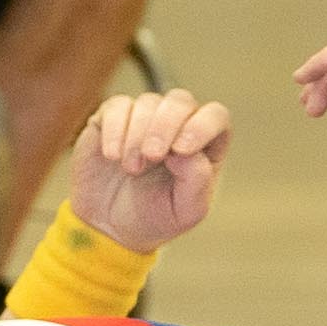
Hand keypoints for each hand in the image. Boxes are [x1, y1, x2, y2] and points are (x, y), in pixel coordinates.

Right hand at [67, 89, 231, 251]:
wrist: (111, 224)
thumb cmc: (156, 216)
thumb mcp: (185, 210)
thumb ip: (196, 181)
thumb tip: (184, 151)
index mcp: (204, 143)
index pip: (215, 116)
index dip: (201, 126)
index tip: (181, 151)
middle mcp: (178, 123)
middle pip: (180, 101)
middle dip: (165, 127)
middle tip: (151, 156)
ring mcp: (145, 117)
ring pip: (147, 103)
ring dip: (137, 136)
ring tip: (131, 168)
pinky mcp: (113, 117)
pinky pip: (116, 106)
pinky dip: (114, 130)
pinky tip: (113, 155)